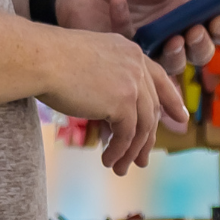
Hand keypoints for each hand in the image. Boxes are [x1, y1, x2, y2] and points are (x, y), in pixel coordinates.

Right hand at [36, 28, 187, 174]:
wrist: (39, 58)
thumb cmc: (49, 59)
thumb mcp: (87, 64)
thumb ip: (106, 82)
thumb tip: (113, 115)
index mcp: (129, 51)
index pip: (159, 78)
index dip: (171, 100)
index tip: (180, 118)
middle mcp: (136, 64)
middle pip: (151, 107)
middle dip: (148, 138)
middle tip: (142, 161)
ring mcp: (133, 82)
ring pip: (142, 126)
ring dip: (131, 151)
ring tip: (120, 169)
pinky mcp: (124, 101)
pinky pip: (127, 135)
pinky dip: (119, 152)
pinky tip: (108, 161)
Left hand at [55, 0, 219, 76]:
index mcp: (180, 8)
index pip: (214, 25)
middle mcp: (169, 30)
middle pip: (200, 52)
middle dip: (204, 46)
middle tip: (194, 33)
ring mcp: (147, 46)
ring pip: (176, 65)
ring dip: (180, 55)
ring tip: (172, 40)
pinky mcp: (125, 57)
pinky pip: (139, 57)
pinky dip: (128, 27)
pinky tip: (117, 4)